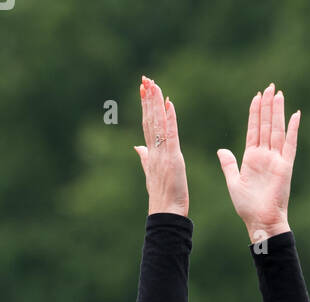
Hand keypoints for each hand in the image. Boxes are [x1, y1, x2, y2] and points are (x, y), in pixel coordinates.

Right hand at [134, 76, 187, 216]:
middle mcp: (153, 151)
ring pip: (157, 123)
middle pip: (149, 120)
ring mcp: (161, 154)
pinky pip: (170, 135)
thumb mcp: (151, 175)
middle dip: (147, 99)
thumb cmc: (162, 197)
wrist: (166, 213)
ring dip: (155, 103)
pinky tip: (169, 104)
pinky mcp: (172, 158)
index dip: (145, 107)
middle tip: (145, 79)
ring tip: (153, 84)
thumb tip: (137, 147)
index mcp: (151, 154)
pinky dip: (169, 119)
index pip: (147, 125)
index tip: (143, 90)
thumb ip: (145, 158)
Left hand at [217, 83, 299, 243]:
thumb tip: (221, 150)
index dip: (255, 112)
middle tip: (270, 87)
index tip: (257, 96)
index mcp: (252, 158)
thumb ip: (229, 164)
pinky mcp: (285, 167)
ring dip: (277, 112)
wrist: (261, 221)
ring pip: (276, 130)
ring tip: (278, 94)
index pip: (254, 129)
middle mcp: (265, 156)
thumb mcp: (233, 182)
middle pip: (266, 125)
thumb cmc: (248, 207)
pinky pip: (290, 144)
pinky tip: (296, 115)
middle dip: (267, 106)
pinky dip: (293, 130)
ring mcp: (276, 160)